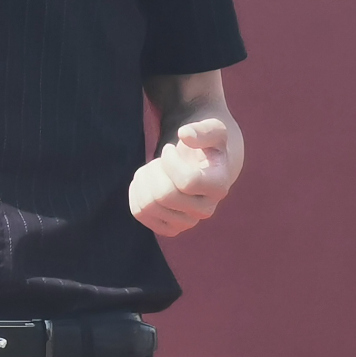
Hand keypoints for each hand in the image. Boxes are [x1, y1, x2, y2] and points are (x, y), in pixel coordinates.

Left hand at [129, 119, 234, 236]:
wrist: (202, 164)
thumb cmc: (205, 144)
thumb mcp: (212, 128)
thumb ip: (203, 130)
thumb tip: (184, 135)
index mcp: (219, 187)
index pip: (186, 181)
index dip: (169, 161)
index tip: (169, 148)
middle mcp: (206, 210)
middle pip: (164, 196)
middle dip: (153, 170)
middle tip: (159, 160)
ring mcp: (187, 222)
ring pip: (148, 205)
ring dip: (144, 179)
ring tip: (155, 169)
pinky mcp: (169, 227)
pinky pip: (139, 212)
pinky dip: (136, 191)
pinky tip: (148, 181)